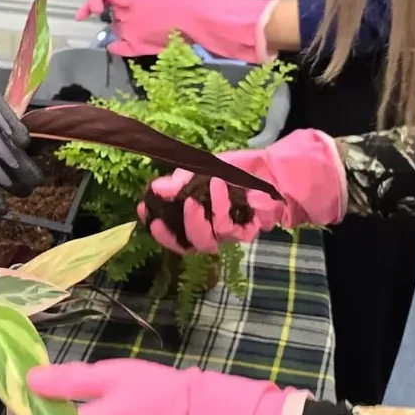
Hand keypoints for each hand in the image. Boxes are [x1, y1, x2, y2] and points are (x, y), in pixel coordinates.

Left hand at [76, 0, 272, 62]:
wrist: (198, 23)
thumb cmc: (186, 1)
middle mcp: (125, 15)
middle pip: (114, 11)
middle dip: (122, 10)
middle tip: (137, 11)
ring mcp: (129, 33)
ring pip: (116, 28)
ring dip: (122, 26)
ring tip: (136, 26)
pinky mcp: (136, 48)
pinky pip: (117, 48)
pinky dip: (115, 46)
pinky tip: (115, 44)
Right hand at [139, 129, 346, 253]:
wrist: (269, 169)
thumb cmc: (234, 170)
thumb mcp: (202, 168)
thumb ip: (180, 180)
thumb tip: (156, 189)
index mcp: (195, 217)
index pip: (172, 234)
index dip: (158, 229)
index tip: (145, 212)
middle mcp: (209, 229)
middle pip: (187, 245)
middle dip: (175, 231)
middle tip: (173, 210)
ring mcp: (227, 233)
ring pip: (207, 241)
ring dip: (199, 218)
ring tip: (198, 196)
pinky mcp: (245, 231)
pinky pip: (228, 228)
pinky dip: (220, 206)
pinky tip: (219, 186)